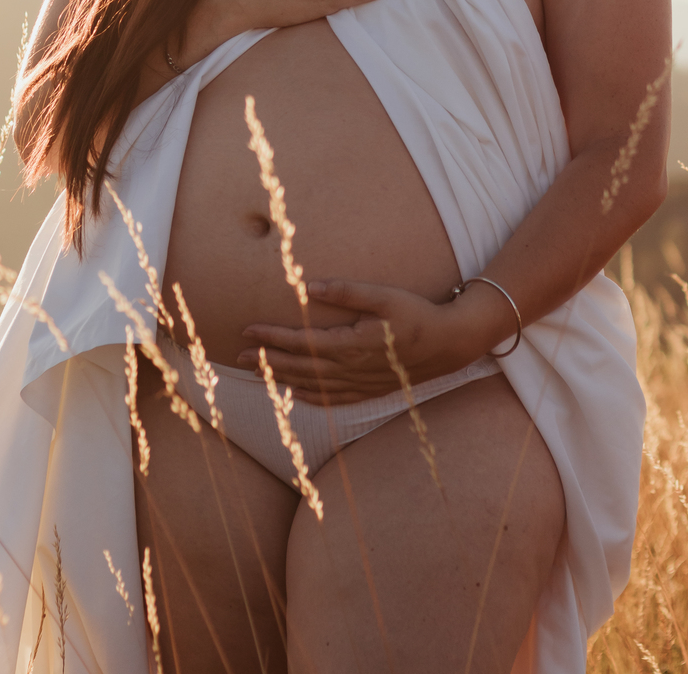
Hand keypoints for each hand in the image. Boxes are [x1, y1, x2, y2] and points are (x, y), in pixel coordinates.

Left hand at [235, 276, 509, 402]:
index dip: (272, 337)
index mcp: (351, 344)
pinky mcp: (370, 391)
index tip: (247, 330)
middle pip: (300, 367)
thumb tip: (307, 287)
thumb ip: (346, 291)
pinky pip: (332, 399)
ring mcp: (360, 384)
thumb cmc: (417, 313)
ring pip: (312, 385)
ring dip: (282, 378)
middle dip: (267, 360)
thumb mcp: (384, 295)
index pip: (301, 342)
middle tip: (238, 355)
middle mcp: (351, 369)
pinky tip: (295, 394)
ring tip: (257, 371)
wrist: (450, 344)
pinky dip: (309, 397)